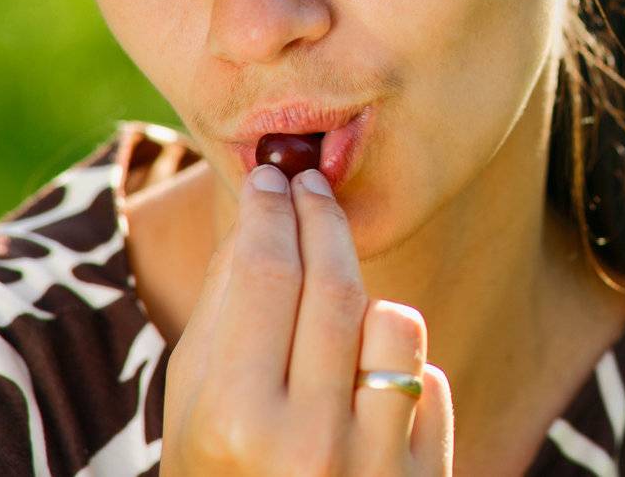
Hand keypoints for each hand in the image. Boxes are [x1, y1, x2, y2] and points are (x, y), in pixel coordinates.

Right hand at [161, 164, 454, 474]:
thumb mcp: (194, 411)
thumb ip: (227, 315)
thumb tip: (266, 210)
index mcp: (231, 424)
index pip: (263, 277)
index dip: (272, 211)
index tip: (274, 176)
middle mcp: (306, 445)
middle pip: (334, 285)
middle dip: (322, 221)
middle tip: (312, 187)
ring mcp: (374, 468)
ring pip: (397, 322)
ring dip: (369, 307)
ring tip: (335, 327)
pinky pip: (430, 384)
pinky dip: (401, 377)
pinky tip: (364, 405)